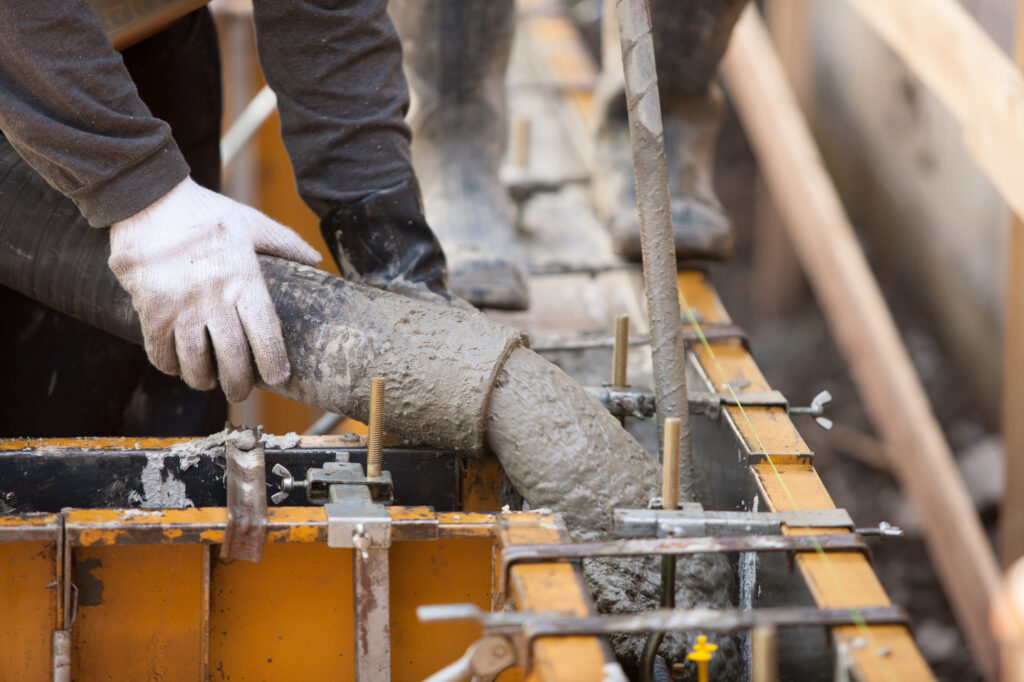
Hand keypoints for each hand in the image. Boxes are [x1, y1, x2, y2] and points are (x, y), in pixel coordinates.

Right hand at [109, 177, 320, 400]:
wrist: (146, 198)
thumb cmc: (203, 212)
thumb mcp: (250, 222)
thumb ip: (285, 243)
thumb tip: (316, 261)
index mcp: (243, 278)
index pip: (265, 333)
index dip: (273, 362)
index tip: (278, 378)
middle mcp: (213, 297)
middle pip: (232, 357)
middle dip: (239, 383)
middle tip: (241, 392)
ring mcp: (180, 306)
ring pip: (195, 362)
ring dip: (204, 380)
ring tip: (210, 382)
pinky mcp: (150, 309)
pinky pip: (161, 352)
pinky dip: (171, 366)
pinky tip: (179, 367)